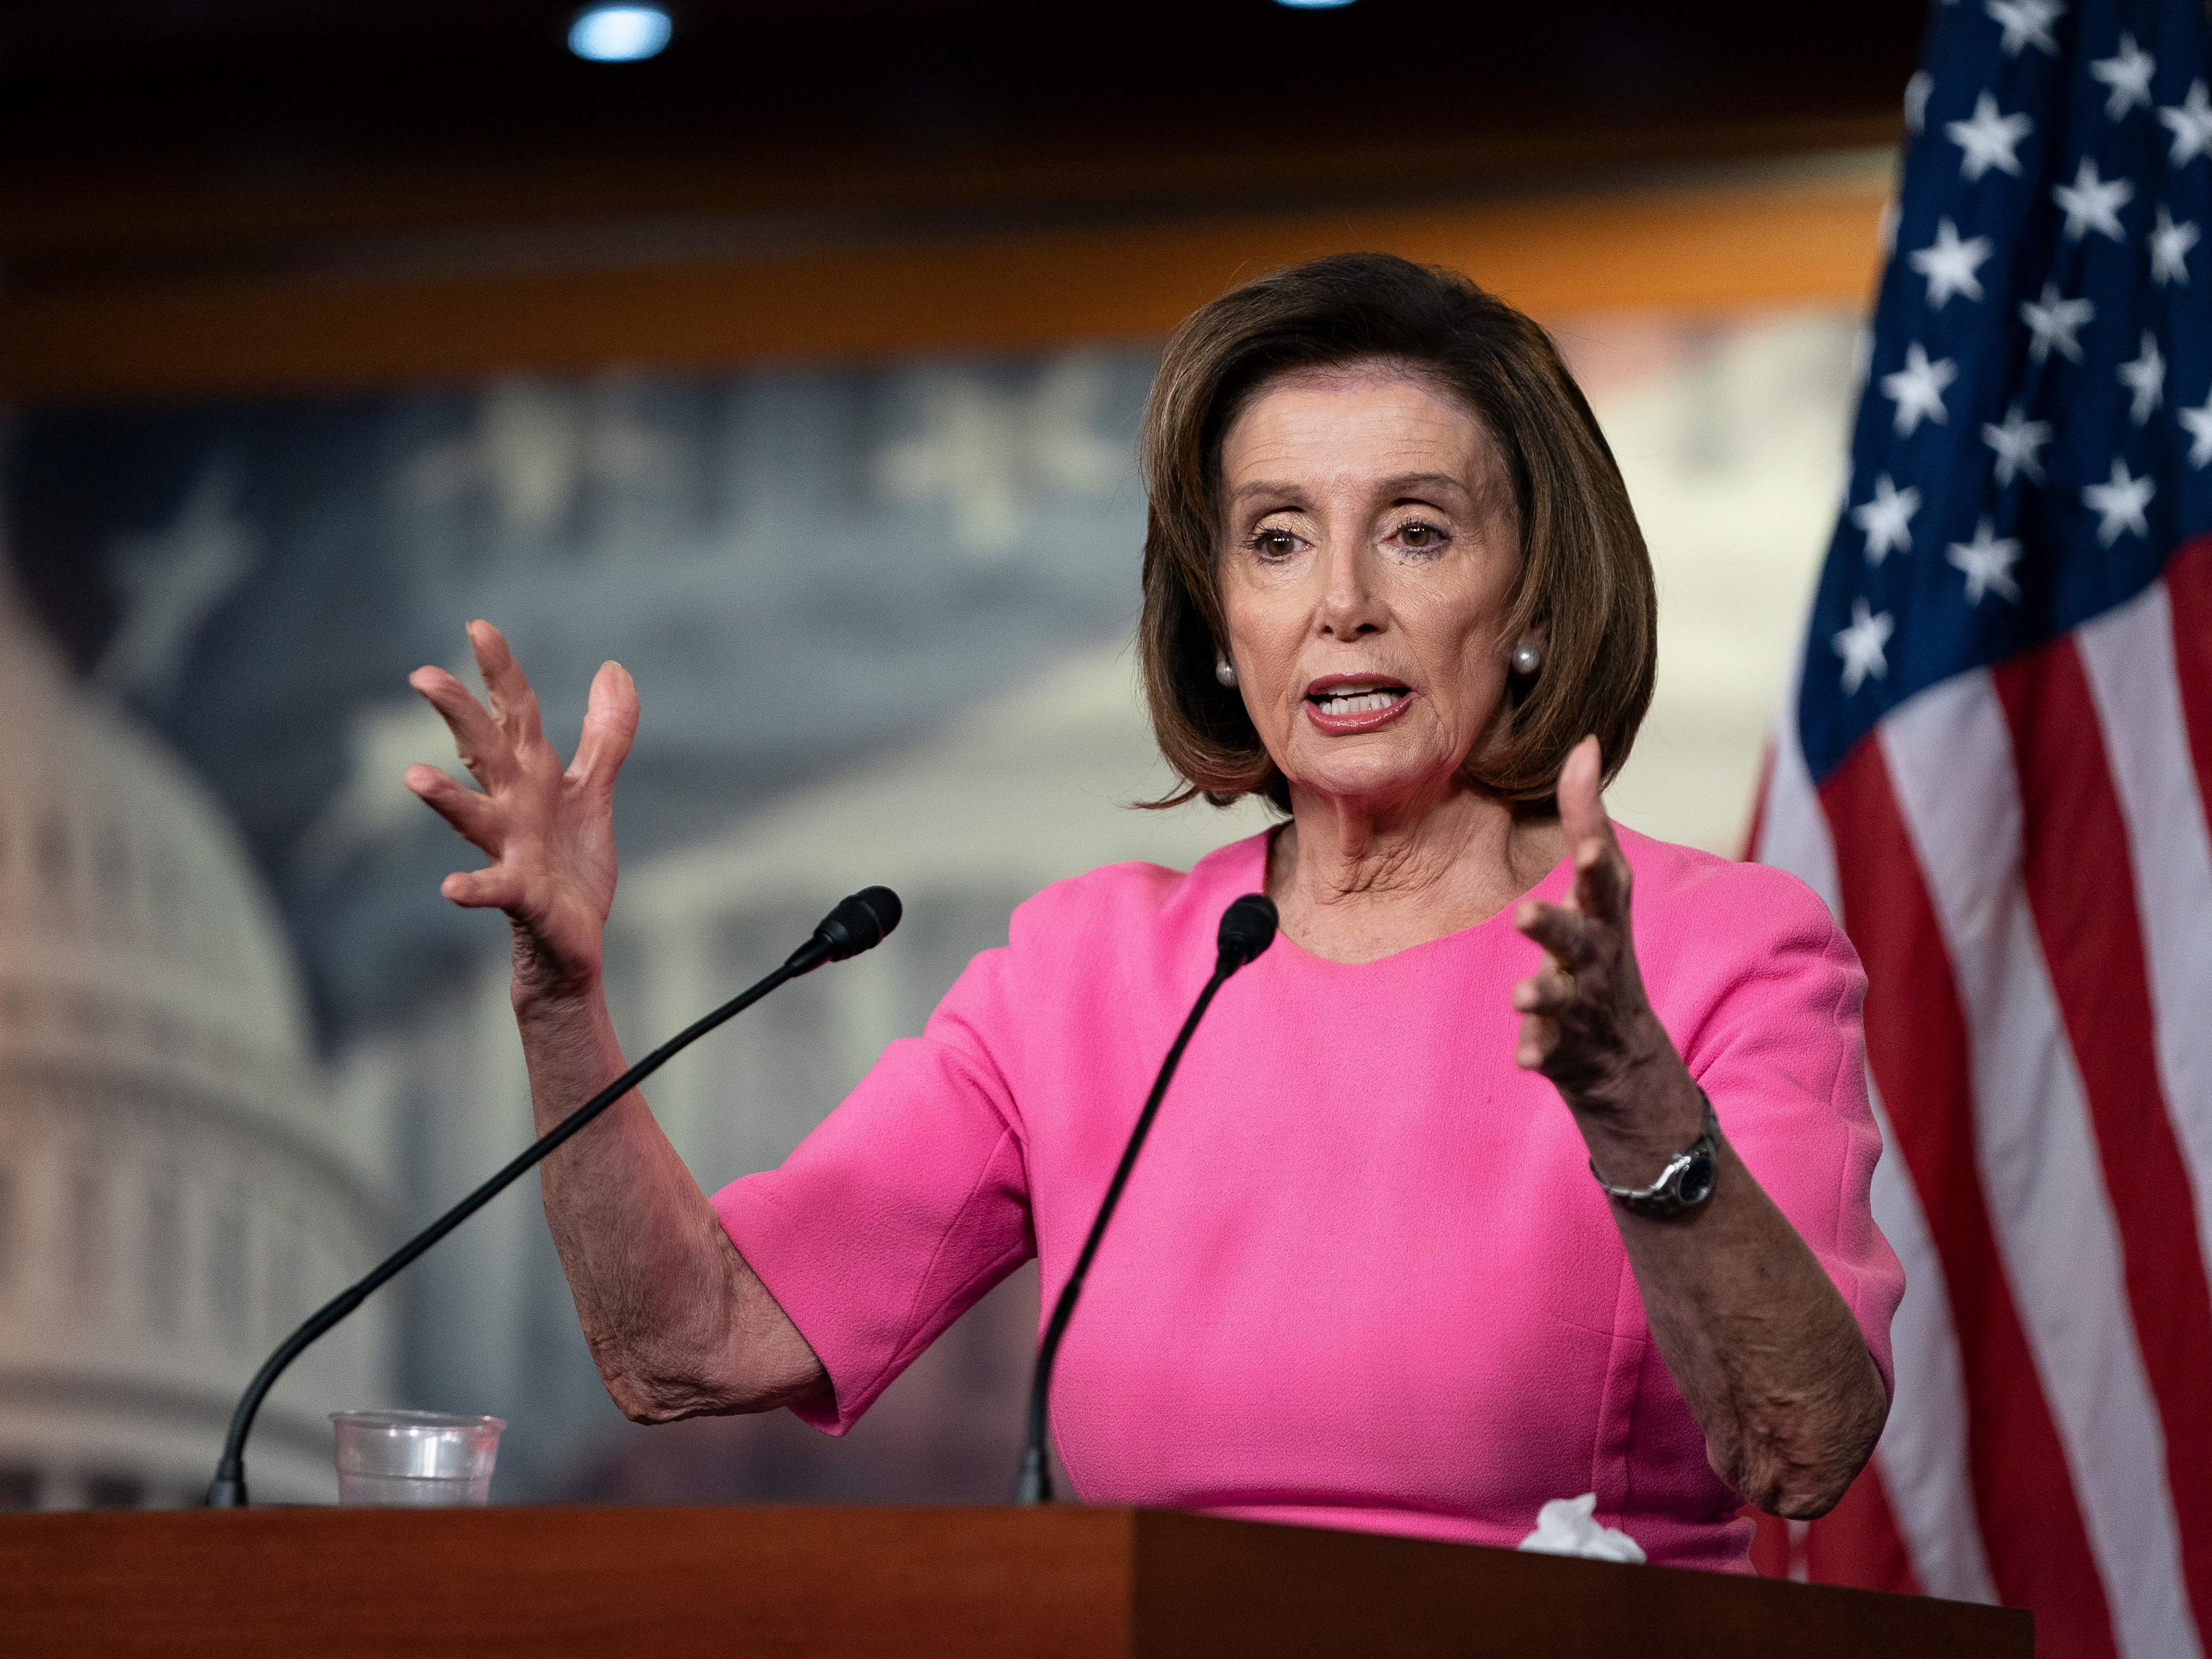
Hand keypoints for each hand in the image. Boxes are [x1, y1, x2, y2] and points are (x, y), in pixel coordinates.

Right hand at [405, 621, 638, 1006]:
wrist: (572, 941)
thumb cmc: (571, 864)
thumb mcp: (592, 790)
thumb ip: (606, 733)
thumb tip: (613, 669)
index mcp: (533, 777)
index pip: (516, 714)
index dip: (501, 672)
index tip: (478, 627)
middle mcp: (513, 806)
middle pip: (484, 751)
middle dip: (459, 714)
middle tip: (423, 674)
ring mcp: (511, 850)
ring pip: (473, 817)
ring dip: (444, 799)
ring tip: (415, 776)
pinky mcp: (521, 895)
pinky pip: (492, 889)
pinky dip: (472, 888)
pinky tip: (451, 888)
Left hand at [1511, 736, 1701, 1170]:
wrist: (1625, 1055)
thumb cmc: (1602, 947)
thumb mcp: (1602, 885)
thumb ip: (1587, 817)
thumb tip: (1583, 742)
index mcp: (1603, 918)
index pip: (1603, 885)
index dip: (1596, 865)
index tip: (1589, 845)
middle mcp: (1597, 960)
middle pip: (1580, 941)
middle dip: (1556, 928)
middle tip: (1524, 915)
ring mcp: (1582, 1007)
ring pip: (1563, 1000)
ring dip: (1544, 994)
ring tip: (1521, 994)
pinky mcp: (1563, 1049)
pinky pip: (1549, 1052)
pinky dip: (1539, 1052)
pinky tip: (1523, 1056)